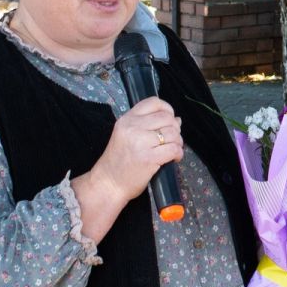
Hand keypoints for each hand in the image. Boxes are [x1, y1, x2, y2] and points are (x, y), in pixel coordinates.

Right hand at [73, 97, 182, 242]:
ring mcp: (140, 142)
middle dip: (175, 129)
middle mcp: (132, 127)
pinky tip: (173, 158)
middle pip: (166, 118)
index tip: (169, 120)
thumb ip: (149, 125)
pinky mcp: (149, 158)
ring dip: (178, 142)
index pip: (153, 102)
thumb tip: (177, 119)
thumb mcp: (127, 136)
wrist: (108, 183)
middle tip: (172, 140)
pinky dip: (178, 154)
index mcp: (126, 119)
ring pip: (172, 133)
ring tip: (172, 150)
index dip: (167, 109)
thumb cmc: (118, 161)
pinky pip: (173, 149)